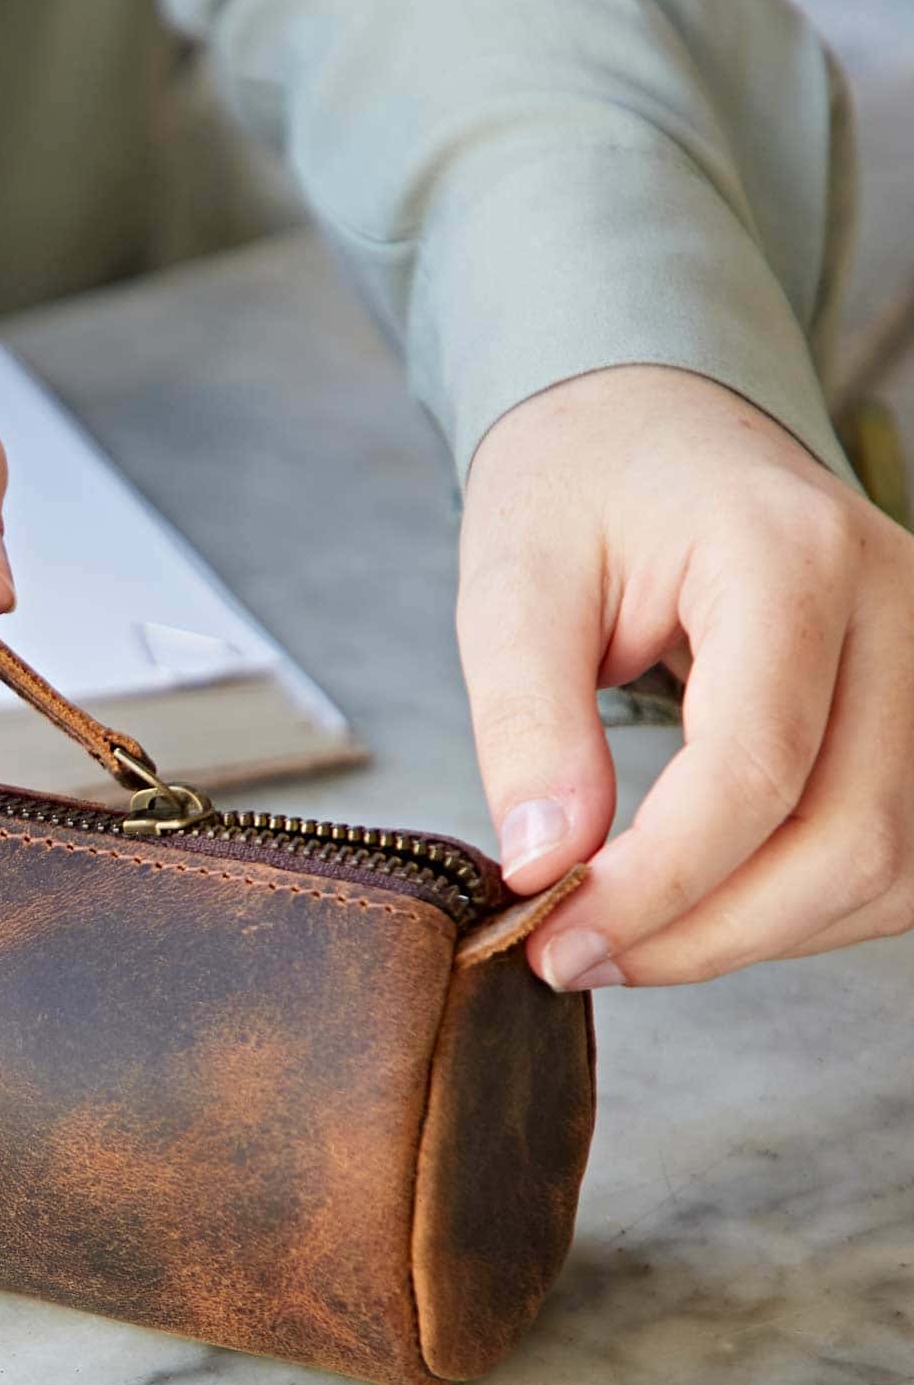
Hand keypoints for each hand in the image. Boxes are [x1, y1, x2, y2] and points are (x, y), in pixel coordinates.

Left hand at [457, 364, 913, 988]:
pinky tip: (704, 908)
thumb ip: (528, 723)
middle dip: (708, 933)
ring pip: (892, 861)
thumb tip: (545, 865)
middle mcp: (891, 602)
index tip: (554, 935)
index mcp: (788, 555)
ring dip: (759, 934)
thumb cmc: (575, 491)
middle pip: (851, 835)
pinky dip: (804, 907)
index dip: (659, 885)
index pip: (757, 767)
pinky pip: (898, 848)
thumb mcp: (510, 585)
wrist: (646, 425)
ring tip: (627, 941)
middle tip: (575, 959)